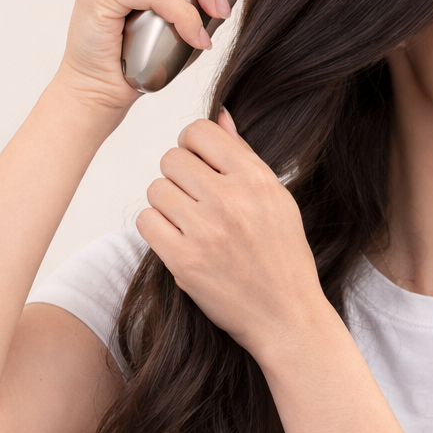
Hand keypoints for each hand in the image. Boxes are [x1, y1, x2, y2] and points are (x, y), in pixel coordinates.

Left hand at [137, 110, 329, 359]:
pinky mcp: (184, 261)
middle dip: (179, 177)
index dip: (193, 146)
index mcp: (257, 179)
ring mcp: (206, 231)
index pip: (199, 132)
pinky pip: (146, 222)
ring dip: (167, 205)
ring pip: (156, 189)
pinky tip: (179, 241)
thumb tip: (220, 116)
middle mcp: (231, 200)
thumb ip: (244, 157)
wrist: (287, 315)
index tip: (200, 166)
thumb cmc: (283, 257)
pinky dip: (157, 230)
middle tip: (195, 201)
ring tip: (190, 224)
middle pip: (172, 159)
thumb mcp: (277, 200)